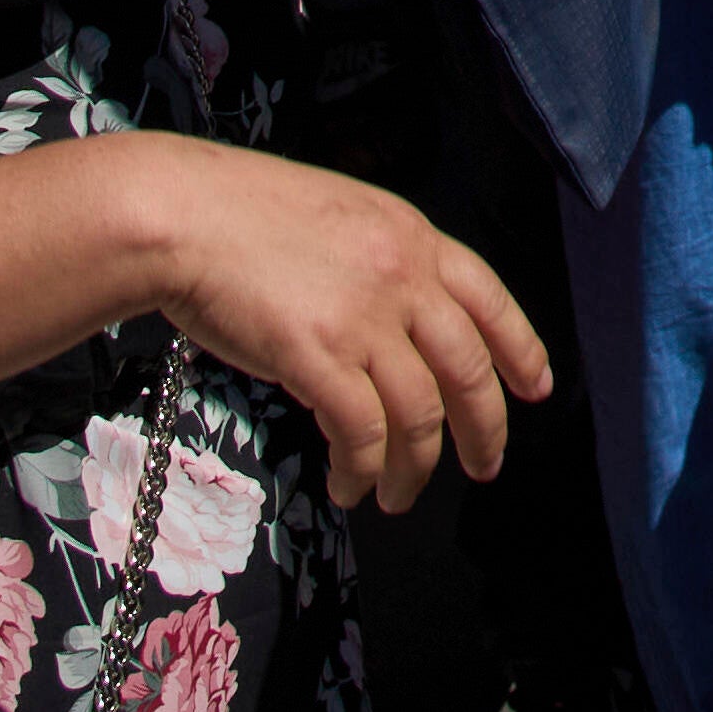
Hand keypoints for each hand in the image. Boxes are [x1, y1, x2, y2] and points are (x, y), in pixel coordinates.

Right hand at [106, 133, 556, 510]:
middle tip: (483, 469)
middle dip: (484, 430)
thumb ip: (379, 265)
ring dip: (414, 470)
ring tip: (398, 498)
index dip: (520, 350)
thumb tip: (396, 330)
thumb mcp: (338, 217)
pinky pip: (362, 435)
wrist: (177, 213)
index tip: (535, 390)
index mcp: (411, 236)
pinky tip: (348, 485)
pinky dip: (363, 471)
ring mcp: (363, 318)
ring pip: (419, 416)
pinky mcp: (317, 357)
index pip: (490, 299)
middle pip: (468, 370)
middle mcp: (402, 276)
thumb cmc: (237, 215)